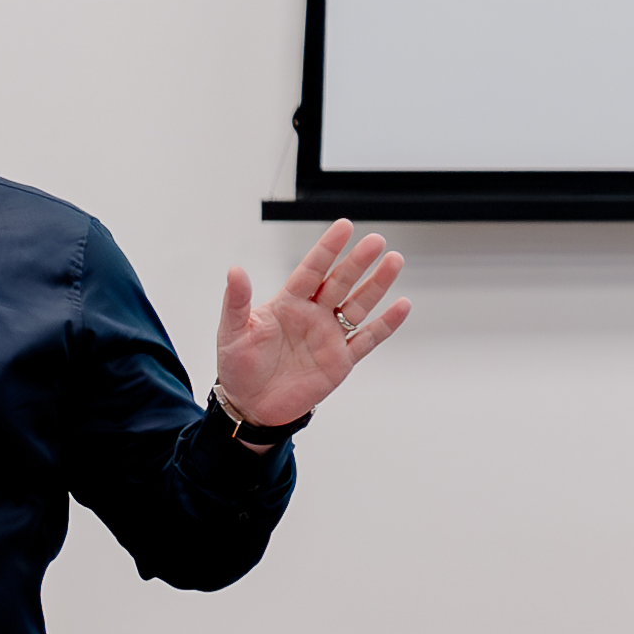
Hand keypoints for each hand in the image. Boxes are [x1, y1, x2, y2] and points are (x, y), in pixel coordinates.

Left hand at [214, 219, 410, 430]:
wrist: (250, 406)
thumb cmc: (238, 367)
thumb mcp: (232, 332)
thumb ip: (236, 301)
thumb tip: (235, 271)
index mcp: (288, 303)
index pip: (312, 270)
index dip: (327, 249)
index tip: (344, 227)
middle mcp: (313, 315)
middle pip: (340, 282)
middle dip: (358, 262)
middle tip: (375, 241)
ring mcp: (329, 336)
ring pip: (358, 305)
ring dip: (376, 285)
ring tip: (393, 261)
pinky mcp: (340, 361)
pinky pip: (367, 339)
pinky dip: (385, 324)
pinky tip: (401, 306)